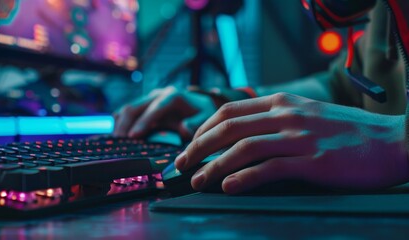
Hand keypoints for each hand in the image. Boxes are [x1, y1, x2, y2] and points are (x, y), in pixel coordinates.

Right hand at [113, 86, 216, 139]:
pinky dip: (121, 120)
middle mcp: (159, 94)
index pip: (154, 109)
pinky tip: (117, 134)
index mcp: (173, 96)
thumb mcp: (205, 117)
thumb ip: (195, 124)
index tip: (133, 136)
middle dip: (125, 124)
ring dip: (120, 123)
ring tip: (115, 140)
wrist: (200, 104)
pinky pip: (129, 110)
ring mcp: (150, 98)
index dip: (142, 122)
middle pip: (136, 106)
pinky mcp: (145, 104)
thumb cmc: (202, 112)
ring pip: (129, 107)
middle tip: (119, 142)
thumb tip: (183, 129)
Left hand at [175, 93, 408, 193]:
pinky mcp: (313, 161)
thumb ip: (275, 119)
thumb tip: (242, 134)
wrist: (394, 141)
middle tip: (181, 164)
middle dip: (197, 146)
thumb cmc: (348, 132)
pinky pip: (270, 168)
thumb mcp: (307, 114)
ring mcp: (299, 137)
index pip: (229, 111)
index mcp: (282, 102)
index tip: (190, 145)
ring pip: (243, 147)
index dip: (203, 129)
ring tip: (198, 181)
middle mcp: (286, 115)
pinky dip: (245, 178)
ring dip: (214, 165)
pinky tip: (229, 187)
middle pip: (227, 127)